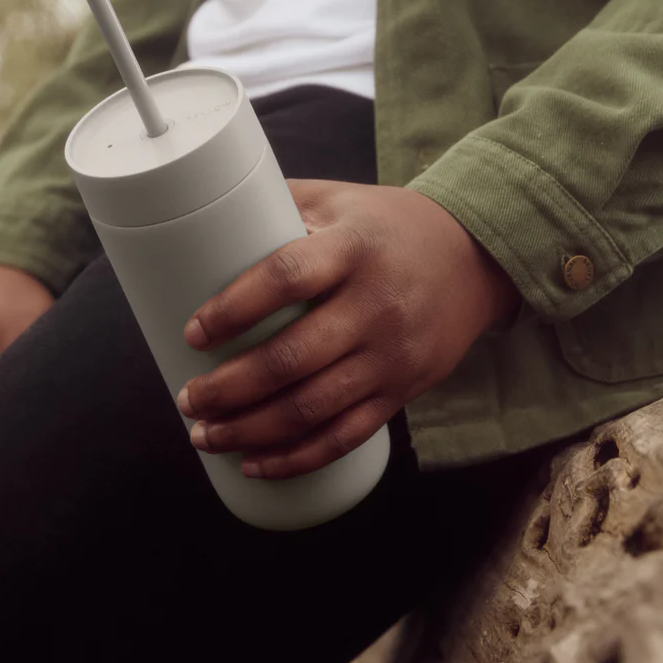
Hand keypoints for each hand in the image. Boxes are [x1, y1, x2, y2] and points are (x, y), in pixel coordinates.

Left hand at [177, 180, 519, 479]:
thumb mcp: (339, 199)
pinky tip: (255, 463)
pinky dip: (297, 458)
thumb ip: (280, 206)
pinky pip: (347, 436)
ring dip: (250, 430)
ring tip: (204, 435)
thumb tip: (207, 220)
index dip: (234, 309)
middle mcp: (375, 304)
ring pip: (313, 407)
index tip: (193, 333)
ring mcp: (392, 354)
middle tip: (189, 399)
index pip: (286, 278)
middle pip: (292, 358)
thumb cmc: (388, 225)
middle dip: (229, 389)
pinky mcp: (403, 389)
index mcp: (351, 249)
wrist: (474, 258)